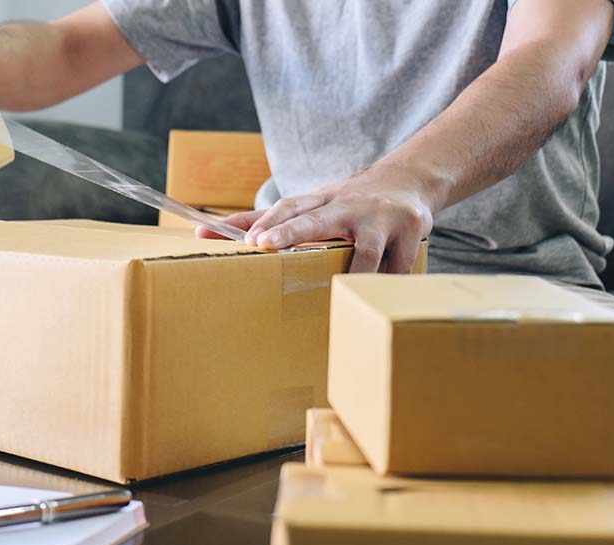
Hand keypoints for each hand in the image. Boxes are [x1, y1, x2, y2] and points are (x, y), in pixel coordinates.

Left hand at [197, 169, 434, 272]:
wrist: (411, 179)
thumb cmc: (346, 202)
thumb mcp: (309, 205)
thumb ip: (263, 220)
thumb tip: (202, 231)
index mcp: (319, 201)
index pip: (288, 208)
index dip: (267, 222)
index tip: (249, 240)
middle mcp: (347, 205)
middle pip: (314, 220)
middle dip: (289, 233)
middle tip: (264, 246)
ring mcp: (380, 217)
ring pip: (365, 250)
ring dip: (353, 271)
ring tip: (338, 290)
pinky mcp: (411, 229)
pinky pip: (397, 265)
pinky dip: (387, 281)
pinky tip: (378, 296)